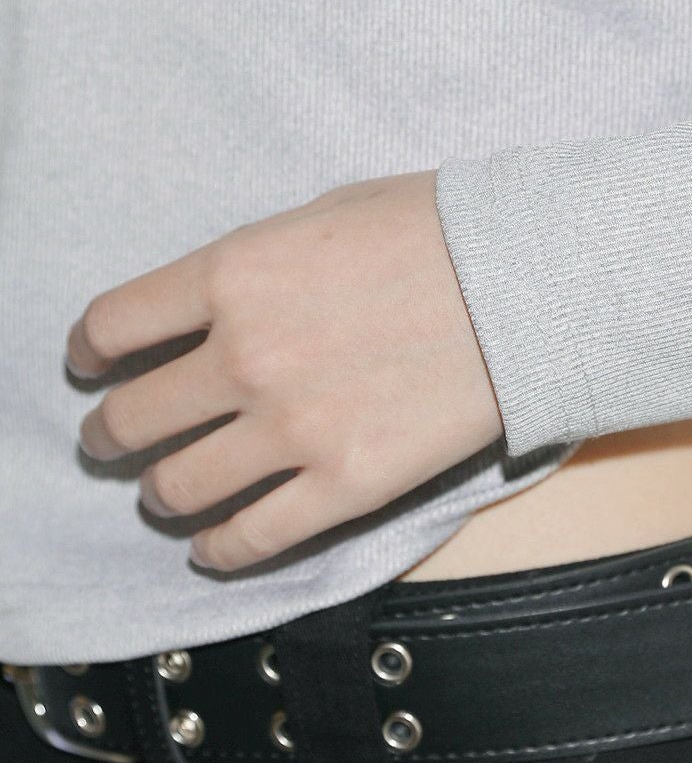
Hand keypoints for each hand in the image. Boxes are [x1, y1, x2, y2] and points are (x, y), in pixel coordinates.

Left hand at [64, 169, 503, 570]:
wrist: (532, 284)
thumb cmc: (443, 232)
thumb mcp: (328, 212)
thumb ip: (257, 264)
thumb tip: (220, 302)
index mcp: (233, 275)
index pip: (114, 324)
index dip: (89, 350)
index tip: (92, 364)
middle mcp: (245, 357)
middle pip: (131, 417)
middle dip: (109, 433)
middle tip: (113, 439)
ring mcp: (293, 429)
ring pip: (178, 486)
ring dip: (159, 492)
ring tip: (166, 492)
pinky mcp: (346, 486)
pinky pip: (253, 538)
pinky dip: (220, 549)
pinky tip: (214, 545)